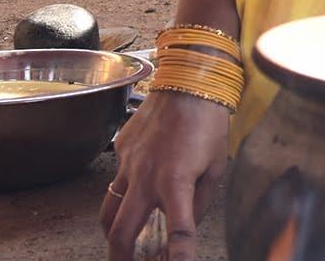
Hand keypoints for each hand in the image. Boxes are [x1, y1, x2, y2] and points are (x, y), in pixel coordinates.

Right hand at [101, 91, 230, 260]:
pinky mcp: (120, 151)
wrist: (187, 81)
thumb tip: (187, 221)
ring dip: (112, 231)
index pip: (178, 231)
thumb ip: (201, 200)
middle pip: (120, 232)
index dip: (179, 256)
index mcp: (176, 182)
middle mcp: (146, 177)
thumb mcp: (217, 164)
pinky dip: (122, 192)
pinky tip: (137, 187)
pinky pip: (115, 180)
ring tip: (123, 241)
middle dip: (121, 257)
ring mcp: (128, 164)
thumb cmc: (208, 121)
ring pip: (107, 210)